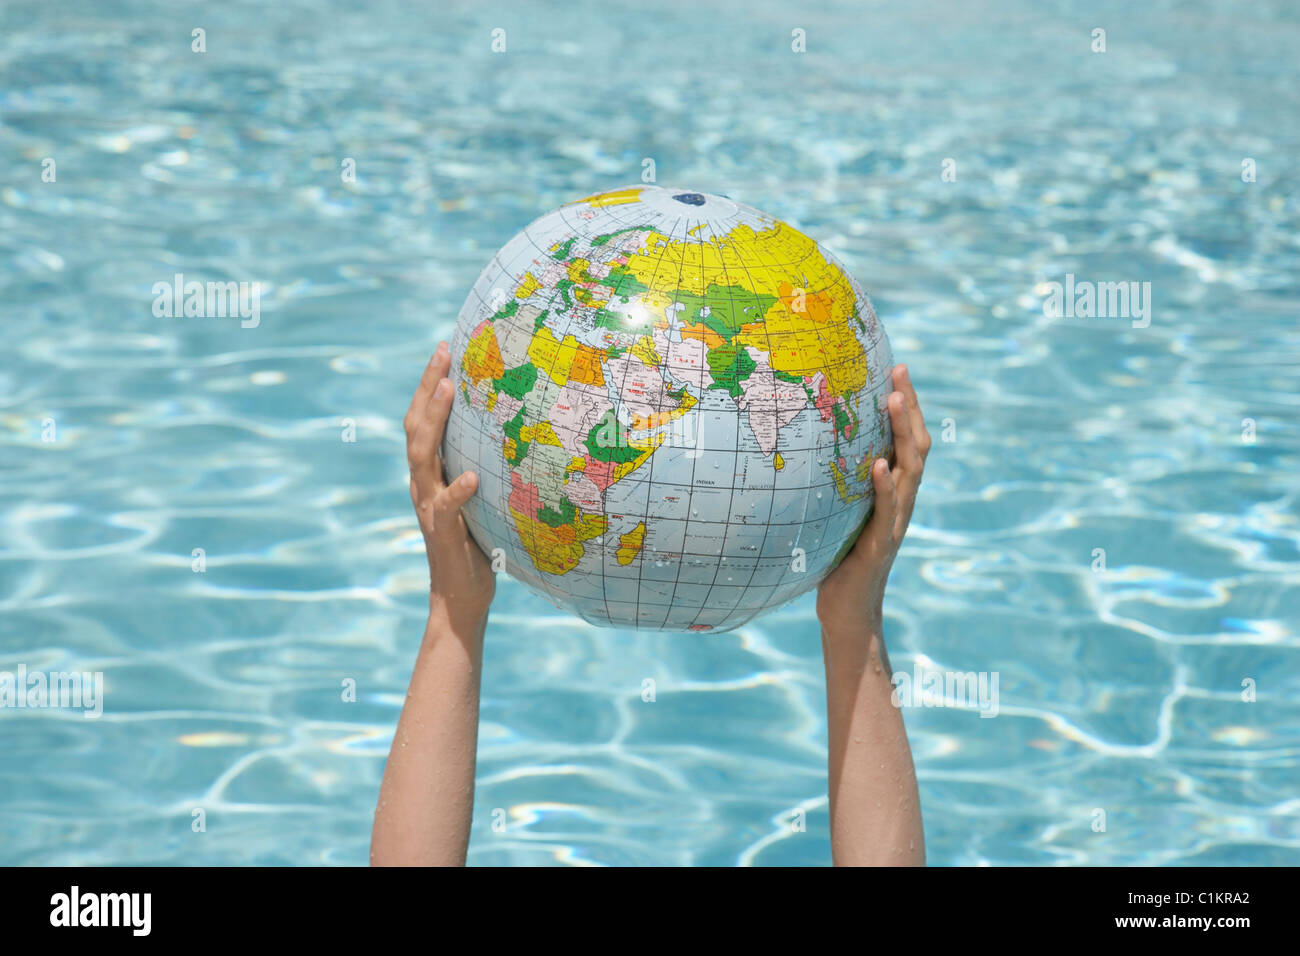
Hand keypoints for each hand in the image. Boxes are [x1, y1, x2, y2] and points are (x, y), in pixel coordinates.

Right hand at [404, 341, 494, 630]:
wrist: (462, 596)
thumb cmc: (480, 543)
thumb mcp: (483, 497)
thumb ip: (487, 465)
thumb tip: (521, 429)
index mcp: (431, 472)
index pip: (423, 419)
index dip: (429, 383)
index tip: (446, 347)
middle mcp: (423, 483)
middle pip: (415, 426)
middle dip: (427, 386)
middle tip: (443, 352)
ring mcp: (429, 506)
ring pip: (422, 456)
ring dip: (434, 421)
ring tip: (447, 390)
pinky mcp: (442, 532)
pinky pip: (446, 507)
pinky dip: (457, 490)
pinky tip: (472, 476)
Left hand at [816, 364, 929, 648]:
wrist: (848, 612)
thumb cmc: (836, 561)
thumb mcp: (838, 513)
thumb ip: (836, 483)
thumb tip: (808, 444)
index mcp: (893, 493)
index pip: (908, 441)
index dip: (908, 406)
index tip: (899, 369)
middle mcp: (901, 503)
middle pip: (917, 447)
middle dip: (911, 408)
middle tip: (901, 373)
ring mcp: (894, 523)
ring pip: (909, 472)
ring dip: (902, 435)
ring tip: (895, 403)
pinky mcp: (880, 545)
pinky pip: (886, 511)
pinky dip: (885, 488)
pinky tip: (879, 466)